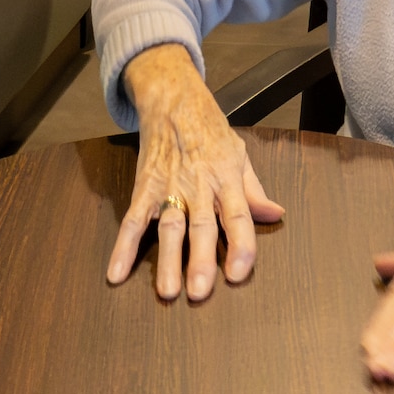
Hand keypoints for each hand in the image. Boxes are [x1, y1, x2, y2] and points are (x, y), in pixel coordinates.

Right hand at [107, 44, 285, 301]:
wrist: (173, 100)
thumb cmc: (210, 130)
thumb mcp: (240, 154)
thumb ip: (254, 190)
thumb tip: (276, 215)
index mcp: (227, 178)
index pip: (239, 216)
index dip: (241, 246)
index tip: (239, 274)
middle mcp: (200, 185)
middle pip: (202, 226)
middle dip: (201, 261)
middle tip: (200, 293)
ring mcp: (170, 186)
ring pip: (169, 226)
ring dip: (167, 260)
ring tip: (167, 291)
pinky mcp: (145, 186)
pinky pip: (134, 219)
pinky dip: (123, 246)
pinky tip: (117, 272)